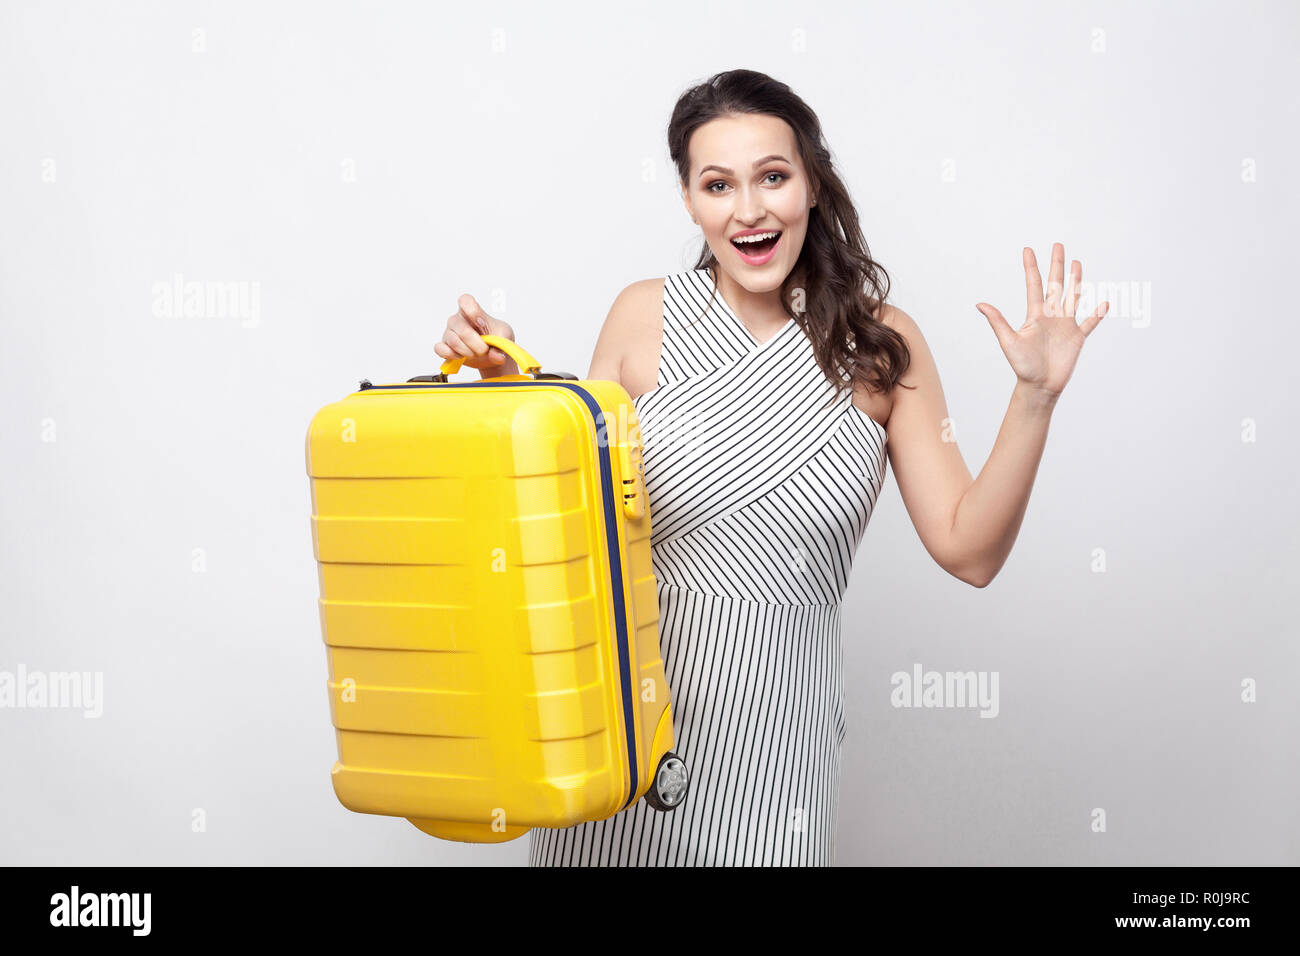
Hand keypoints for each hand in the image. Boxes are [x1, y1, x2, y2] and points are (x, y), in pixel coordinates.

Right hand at [436, 294, 516, 376]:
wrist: (492, 353)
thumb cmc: (496, 337)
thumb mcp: (505, 336)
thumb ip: (502, 344)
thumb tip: (497, 356)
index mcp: (472, 310)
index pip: (465, 300)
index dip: (473, 311)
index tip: (483, 324)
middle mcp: (458, 319)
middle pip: (462, 329)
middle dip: (477, 344)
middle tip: (485, 349)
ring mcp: (449, 332)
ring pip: (453, 341)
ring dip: (468, 352)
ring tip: (476, 354)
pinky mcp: (443, 346)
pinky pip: (440, 349)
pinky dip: (452, 356)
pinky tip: (462, 357)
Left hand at [975, 242, 1108, 398]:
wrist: (1039, 386)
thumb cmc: (1022, 366)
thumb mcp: (1009, 341)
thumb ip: (998, 321)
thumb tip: (980, 304)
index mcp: (1035, 315)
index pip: (1033, 285)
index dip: (1031, 268)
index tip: (1028, 250)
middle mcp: (1051, 316)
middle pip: (1055, 285)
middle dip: (1056, 265)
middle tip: (1058, 245)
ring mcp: (1065, 325)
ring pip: (1072, 297)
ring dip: (1076, 281)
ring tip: (1076, 263)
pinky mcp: (1077, 338)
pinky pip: (1090, 323)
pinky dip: (1097, 314)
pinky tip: (1104, 303)